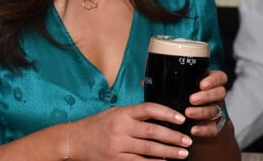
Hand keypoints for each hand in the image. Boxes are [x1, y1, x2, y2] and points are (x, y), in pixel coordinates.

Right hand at [68, 102, 191, 159]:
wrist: (74, 140)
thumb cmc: (99, 123)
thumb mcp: (117, 111)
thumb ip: (136, 112)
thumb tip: (160, 112)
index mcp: (124, 112)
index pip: (150, 109)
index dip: (167, 113)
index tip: (182, 119)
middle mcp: (121, 128)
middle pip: (152, 132)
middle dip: (172, 137)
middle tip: (188, 140)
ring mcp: (117, 146)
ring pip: (147, 149)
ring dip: (167, 152)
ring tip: (182, 154)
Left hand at [185, 69, 227, 136]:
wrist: (182, 118)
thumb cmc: (182, 96)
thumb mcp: (184, 85)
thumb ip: (185, 79)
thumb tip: (174, 72)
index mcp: (212, 83)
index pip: (220, 77)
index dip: (214, 80)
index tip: (202, 84)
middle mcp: (216, 96)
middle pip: (220, 93)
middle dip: (206, 96)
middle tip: (192, 99)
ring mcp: (216, 111)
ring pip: (214, 110)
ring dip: (201, 112)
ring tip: (188, 113)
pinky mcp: (213, 126)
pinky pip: (213, 129)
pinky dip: (203, 130)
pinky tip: (193, 129)